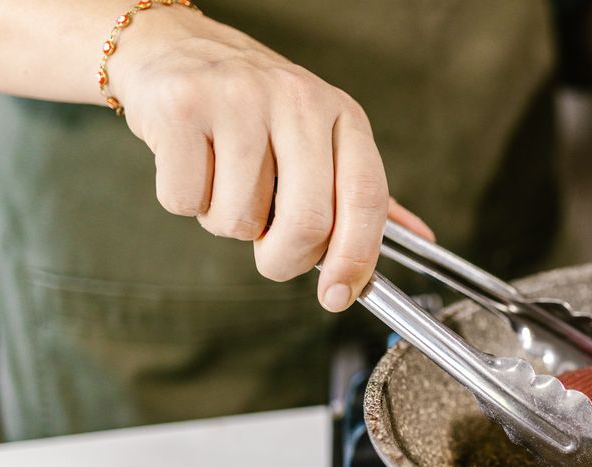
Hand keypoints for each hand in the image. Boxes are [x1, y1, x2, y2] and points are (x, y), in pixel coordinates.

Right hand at [111, 9, 431, 310]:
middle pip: (309, 221)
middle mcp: (298, 101)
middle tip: (271, 254)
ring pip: (240, 219)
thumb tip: (418, 238)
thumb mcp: (320, 135)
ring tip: (223, 181)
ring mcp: (239, 100)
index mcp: (341, 114)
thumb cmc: (252, 106)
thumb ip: (360, 190)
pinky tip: (193, 165)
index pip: (367, 197)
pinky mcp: (183, 108)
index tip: (338, 295)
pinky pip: (186, 201)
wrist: (173, 46)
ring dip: (228, 224)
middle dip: (286, 260)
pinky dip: (186, 203)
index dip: (356, 257)